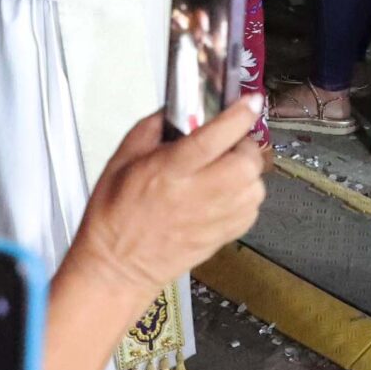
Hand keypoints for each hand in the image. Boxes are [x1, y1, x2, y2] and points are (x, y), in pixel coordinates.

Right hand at [70, 96, 267, 297]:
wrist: (117, 268)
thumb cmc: (115, 215)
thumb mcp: (121, 160)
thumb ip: (151, 128)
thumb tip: (176, 108)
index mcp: (169, 171)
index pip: (213, 138)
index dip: (237, 116)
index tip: (251, 101)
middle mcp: (196, 194)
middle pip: (245, 163)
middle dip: (245, 146)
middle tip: (230, 144)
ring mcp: (213, 219)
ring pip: (255, 187)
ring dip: (247, 173)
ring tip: (226, 170)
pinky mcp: (223, 237)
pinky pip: (252, 210)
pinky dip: (246, 197)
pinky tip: (226, 194)